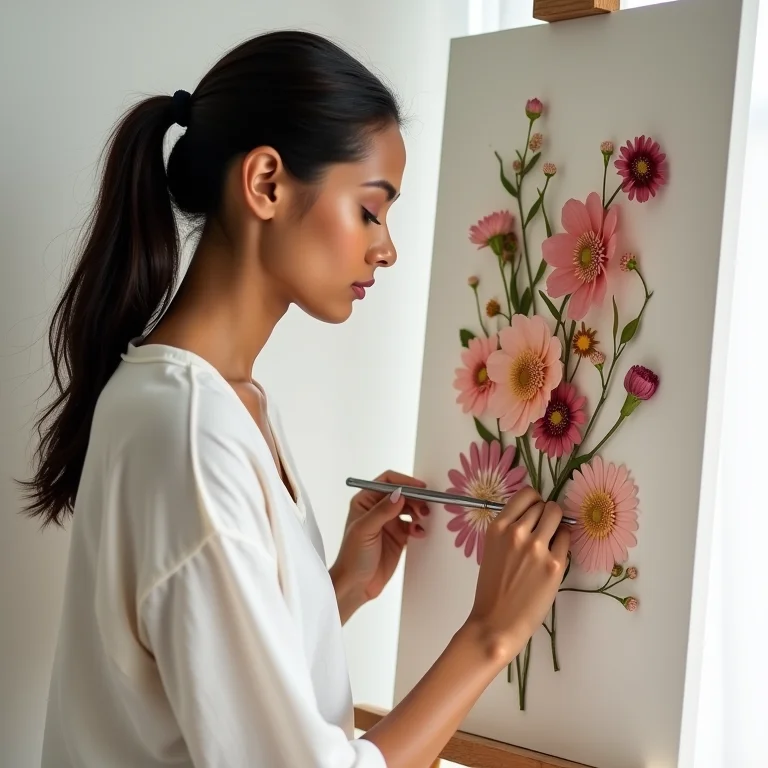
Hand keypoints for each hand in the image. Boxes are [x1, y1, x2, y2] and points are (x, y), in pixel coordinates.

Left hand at [330, 470, 429, 621]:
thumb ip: (382, 511)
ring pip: (410, 508)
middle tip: (425, 508)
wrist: (356, 586)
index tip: (420, 488)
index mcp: (365, 501)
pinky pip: (414, 525)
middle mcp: (378, 509)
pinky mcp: (399, 537)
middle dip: (416, 498)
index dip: (404, 482)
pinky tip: (420, 533)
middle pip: (403, 494)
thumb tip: (400, 494)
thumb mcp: (364, 531)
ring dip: (419, 511)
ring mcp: (389, 523)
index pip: (388, 481)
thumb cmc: (352, 557)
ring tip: (423, 519)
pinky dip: (420, 526)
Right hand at [465, 486, 569, 664]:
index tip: (536, 511)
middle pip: (544, 505)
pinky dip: (563, 543)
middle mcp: (517, 532)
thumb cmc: (491, 589)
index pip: (525, 495)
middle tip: (544, 530)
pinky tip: (555, 555)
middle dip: (547, 514)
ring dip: (558, 524)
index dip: (534, 501)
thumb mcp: (491, 549)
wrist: (495, 623)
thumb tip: (532, 517)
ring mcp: (537, 548)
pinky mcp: (555, 565)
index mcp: (497, 527)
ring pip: (558, 516)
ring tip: (552, 539)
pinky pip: (566, 539)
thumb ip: (508, 531)